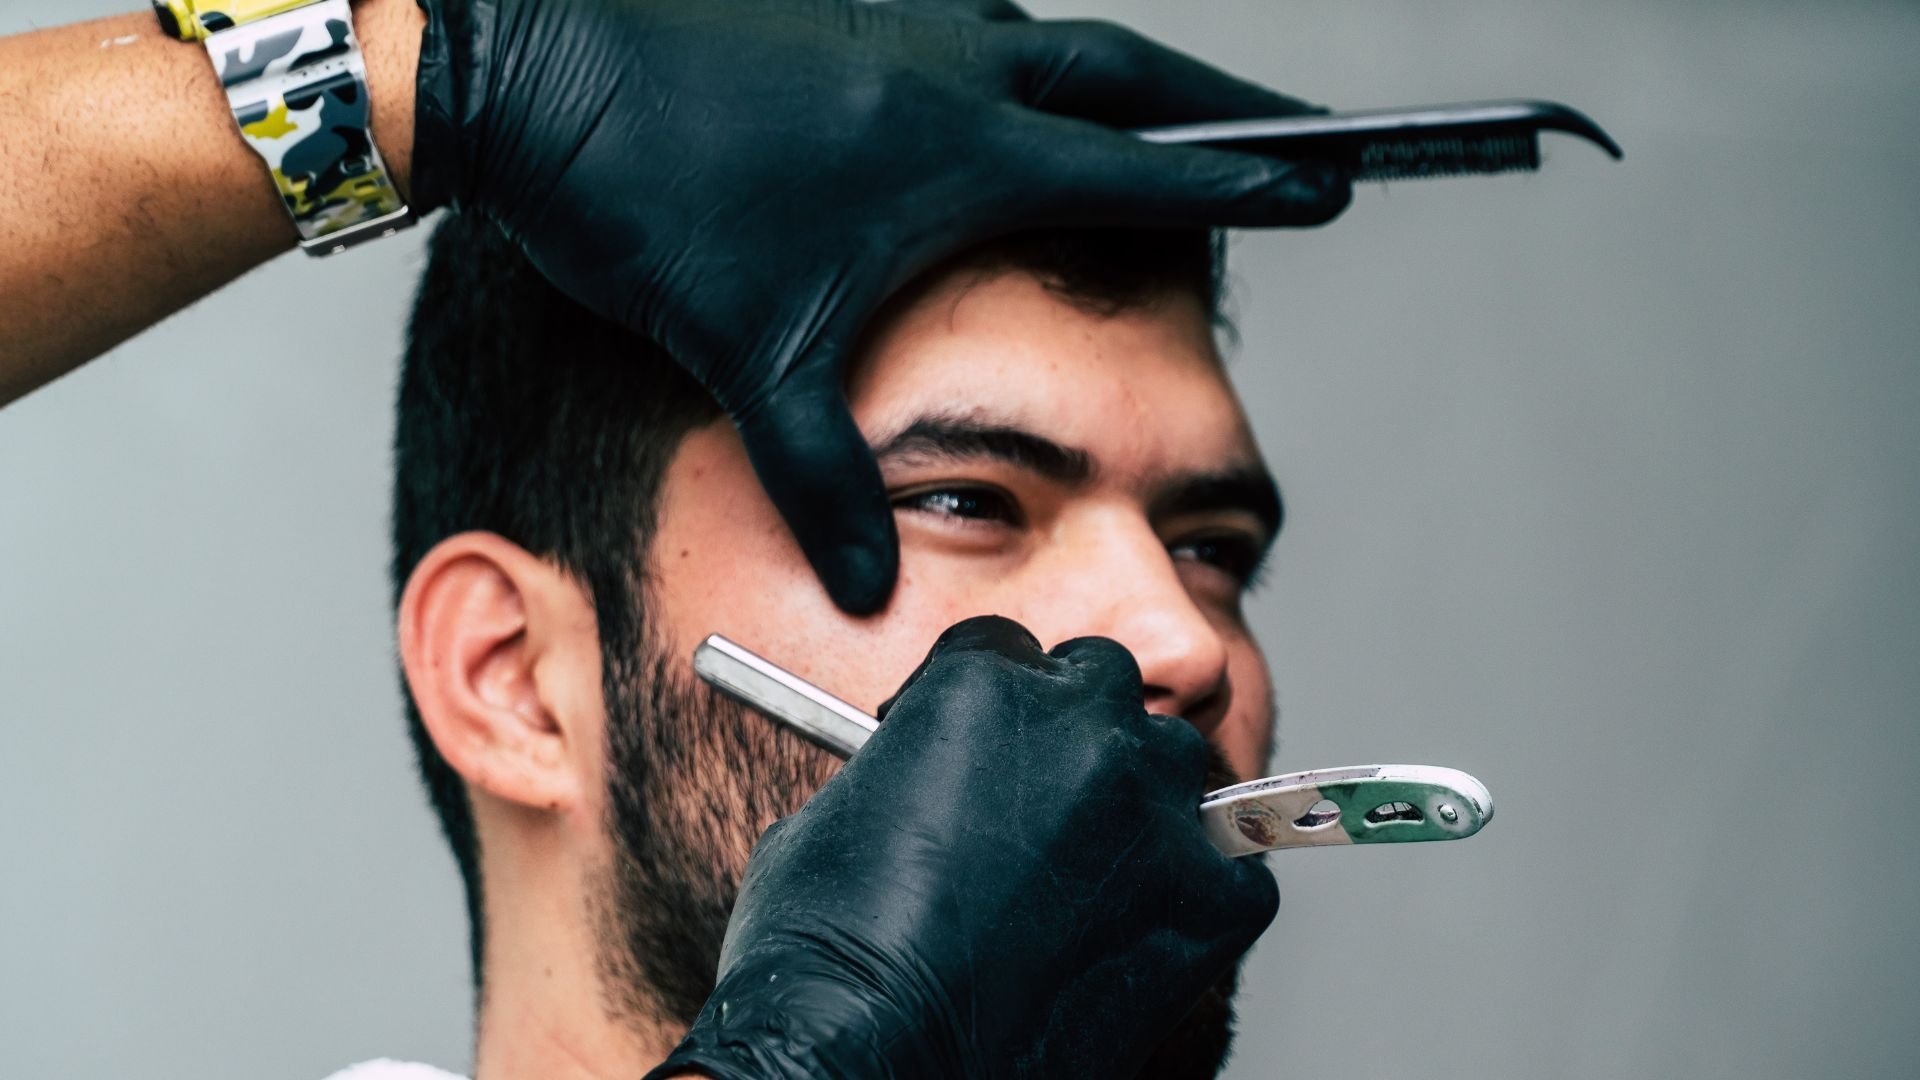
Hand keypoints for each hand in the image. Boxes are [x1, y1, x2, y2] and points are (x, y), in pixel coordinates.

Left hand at [412, 0, 1348, 613]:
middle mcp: (949, 68)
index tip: (1329, 187)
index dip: (1241, 185)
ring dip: (1121, 73)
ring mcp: (896, 24)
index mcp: (958, 150)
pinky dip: (1022, 55)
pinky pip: (970, 21)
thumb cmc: (646, 202)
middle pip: (1126, 71)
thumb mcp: (751, 354)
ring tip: (1164, 113)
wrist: (530, 67)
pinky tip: (1006, 86)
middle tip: (1292, 132)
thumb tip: (874, 592)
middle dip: (1218, 103)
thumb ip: (823, 479)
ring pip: (1049, 34)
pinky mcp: (841, 14)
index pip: (1138, 169)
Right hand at [646, 615, 1278, 1077]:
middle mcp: (1083, 725)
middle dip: (1071, 728)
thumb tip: (929, 785)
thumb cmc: (826, 955)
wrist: (874, 1066)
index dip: (983, 705)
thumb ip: (906, 770)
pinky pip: (1234, 869)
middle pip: (1102, 682)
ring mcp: (1155, 810)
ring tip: (1090, 873)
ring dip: (1137, 799)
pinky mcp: (1211, 900)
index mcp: (981, 685)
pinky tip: (1139, 935)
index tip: (973, 752)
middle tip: (1037, 802)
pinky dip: (1198, 895)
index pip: (1005, 651)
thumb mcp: (831, 819)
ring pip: (1172, 763)